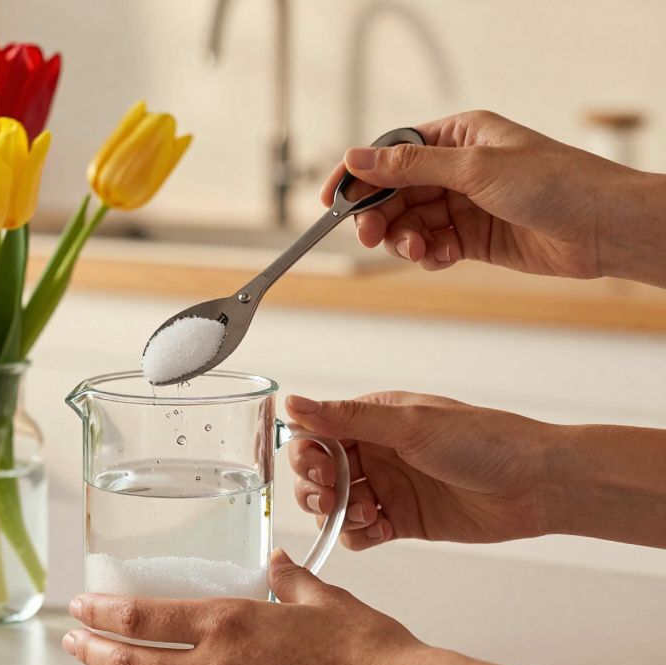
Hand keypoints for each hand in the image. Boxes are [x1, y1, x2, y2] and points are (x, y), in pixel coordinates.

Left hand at [63, 549, 428, 664]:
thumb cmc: (368, 656)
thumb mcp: (323, 600)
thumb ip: (291, 580)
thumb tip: (277, 564)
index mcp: (230, 623)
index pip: (142, 617)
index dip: (102, 613)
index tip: (81, 607)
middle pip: (133, 664)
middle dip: (93, 653)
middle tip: (72, 643)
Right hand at [285, 391, 550, 548]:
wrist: (537, 484)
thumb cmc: (483, 441)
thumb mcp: (408, 424)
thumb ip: (347, 418)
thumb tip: (292, 401)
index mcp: (373, 420)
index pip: (315, 435)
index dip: (307, 455)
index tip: (319, 469)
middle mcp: (375, 452)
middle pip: (317, 474)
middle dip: (317, 488)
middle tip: (334, 496)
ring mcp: (388, 488)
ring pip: (334, 506)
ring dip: (338, 513)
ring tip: (367, 514)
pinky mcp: (402, 520)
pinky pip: (361, 533)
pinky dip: (359, 535)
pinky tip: (379, 530)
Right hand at [322, 110, 665, 284]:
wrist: (602, 227)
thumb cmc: (554, 182)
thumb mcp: (474, 168)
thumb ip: (410, 165)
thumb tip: (356, 157)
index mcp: (458, 136)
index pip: (391, 152)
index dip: (358, 175)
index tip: (332, 199)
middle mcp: (458, 168)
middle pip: (395, 192)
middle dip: (380, 216)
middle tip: (372, 236)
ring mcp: (465, 204)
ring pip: (411, 223)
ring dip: (404, 240)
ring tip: (417, 251)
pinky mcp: (474, 238)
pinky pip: (433, 246)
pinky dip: (428, 255)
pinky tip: (441, 258)